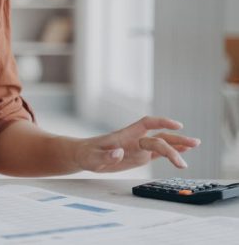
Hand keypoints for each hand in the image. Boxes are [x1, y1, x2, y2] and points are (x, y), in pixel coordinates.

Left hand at [73, 116, 200, 172]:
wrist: (84, 156)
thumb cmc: (86, 154)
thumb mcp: (92, 157)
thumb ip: (105, 155)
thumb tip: (119, 153)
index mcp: (125, 135)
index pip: (146, 124)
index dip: (161, 122)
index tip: (176, 125)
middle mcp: (135, 140)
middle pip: (158, 137)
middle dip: (176, 140)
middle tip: (193, 144)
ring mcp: (138, 148)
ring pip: (161, 144)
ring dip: (177, 145)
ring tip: (195, 145)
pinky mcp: (139, 157)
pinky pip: (158, 154)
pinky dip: (171, 153)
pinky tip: (183, 153)